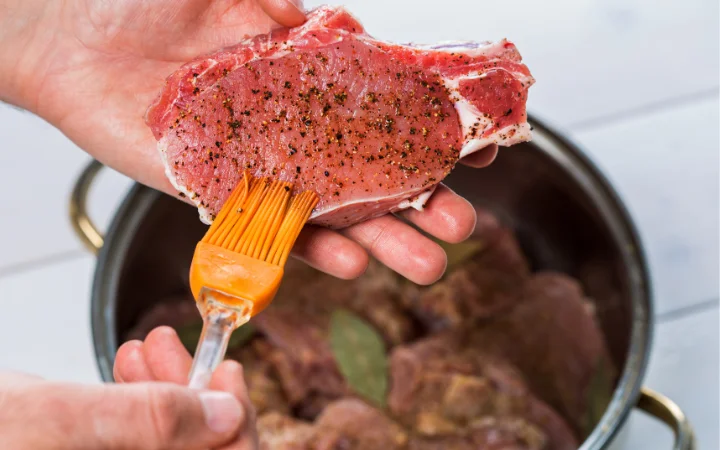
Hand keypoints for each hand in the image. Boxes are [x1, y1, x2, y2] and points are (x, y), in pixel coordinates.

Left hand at [0, 0, 496, 284]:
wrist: (73, 30)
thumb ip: (302, 16)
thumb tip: (364, 34)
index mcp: (306, 77)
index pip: (384, 114)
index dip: (430, 135)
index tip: (475, 152)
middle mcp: (291, 126)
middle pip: (367, 175)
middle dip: (418, 202)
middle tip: (460, 225)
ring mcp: (258, 163)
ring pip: (330, 212)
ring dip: (379, 240)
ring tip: (426, 263)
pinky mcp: (215, 192)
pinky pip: (268, 230)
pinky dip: (306, 249)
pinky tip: (346, 264)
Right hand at [0, 330, 254, 448]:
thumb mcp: (57, 420)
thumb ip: (150, 422)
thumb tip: (226, 416)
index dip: (236, 433)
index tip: (230, 380)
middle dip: (201, 403)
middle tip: (197, 356)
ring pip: (168, 440)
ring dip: (170, 391)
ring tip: (153, 348)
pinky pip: (137, 434)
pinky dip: (140, 396)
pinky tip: (130, 363)